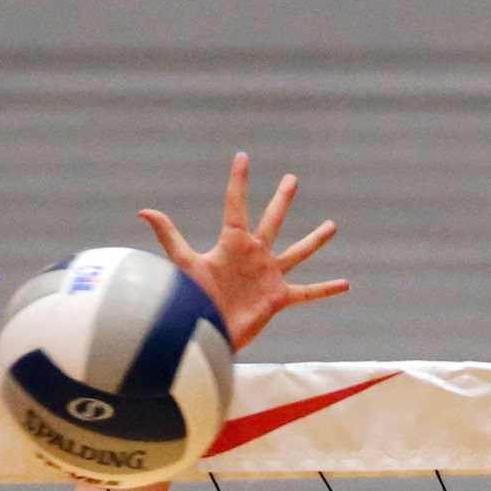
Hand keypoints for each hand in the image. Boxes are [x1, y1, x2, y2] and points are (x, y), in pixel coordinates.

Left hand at [139, 154, 347, 351]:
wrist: (207, 333)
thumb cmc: (194, 300)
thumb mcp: (185, 264)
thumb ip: (169, 236)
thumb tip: (144, 211)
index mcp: (233, 243)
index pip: (236, 204)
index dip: (239, 180)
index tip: (243, 156)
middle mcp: (254, 255)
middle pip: (272, 220)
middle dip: (282, 199)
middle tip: (292, 179)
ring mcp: (268, 276)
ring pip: (297, 252)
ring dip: (314, 240)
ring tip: (331, 225)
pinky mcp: (279, 298)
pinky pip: (308, 292)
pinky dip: (326, 289)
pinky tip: (346, 284)